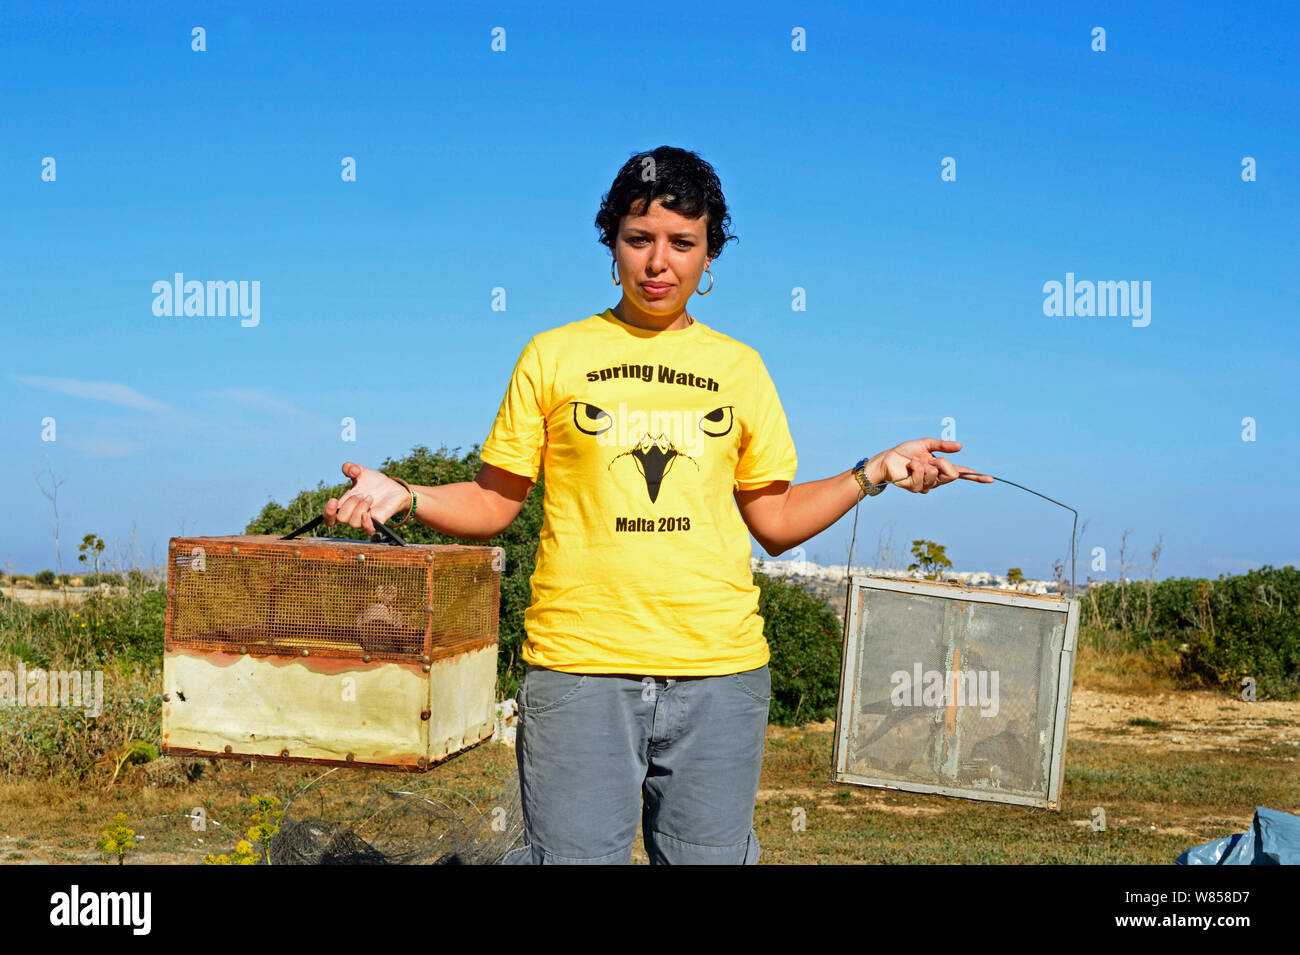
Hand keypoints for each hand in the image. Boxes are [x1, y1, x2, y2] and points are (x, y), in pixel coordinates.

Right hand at [323, 462, 410, 534]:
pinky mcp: (378, 523)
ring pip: (354, 523)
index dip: (328, 512)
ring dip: (360, 508)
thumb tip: (352, 470)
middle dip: (350, 504)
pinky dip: (366, 523)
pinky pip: (368, 531)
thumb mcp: (361, 471)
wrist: (393, 488)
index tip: (333, 500)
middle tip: (362, 494)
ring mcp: (365, 520)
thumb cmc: (374, 482)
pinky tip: (369, 514)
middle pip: (342, 518)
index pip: (330, 517)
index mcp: (345, 505)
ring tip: (370, 497)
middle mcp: (353, 515)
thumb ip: (350, 467)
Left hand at [868, 439, 992, 493]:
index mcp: (941, 468)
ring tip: (914, 462)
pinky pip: (922, 477)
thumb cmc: (905, 452)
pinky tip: (909, 466)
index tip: (990, 479)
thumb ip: (942, 446)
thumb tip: (961, 447)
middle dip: (942, 463)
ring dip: (924, 464)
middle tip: (930, 458)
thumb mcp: (926, 444)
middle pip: (951, 474)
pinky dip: (916, 468)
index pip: (962, 473)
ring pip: (935, 476)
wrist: (888, 459)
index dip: (976, 476)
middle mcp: (936, 479)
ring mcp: (926, 486)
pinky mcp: (915, 488)